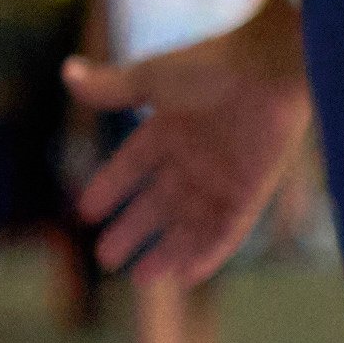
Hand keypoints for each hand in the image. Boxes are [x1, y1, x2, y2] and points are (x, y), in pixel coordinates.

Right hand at [68, 5, 310, 284]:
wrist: (274, 63)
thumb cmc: (213, 64)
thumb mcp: (152, 77)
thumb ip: (111, 87)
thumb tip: (69, 72)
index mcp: (168, 128)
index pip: (132, 166)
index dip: (110, 189)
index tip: (87, 213)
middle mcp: (194, 157)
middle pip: (158, 203)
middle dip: (133, 231)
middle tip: (107, 259)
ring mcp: (223, 176)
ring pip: (189, 223)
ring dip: (167, 251)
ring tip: (142, 279)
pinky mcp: (252, 191)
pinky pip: (227, 231)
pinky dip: (209, 254)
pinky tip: (187, 277)